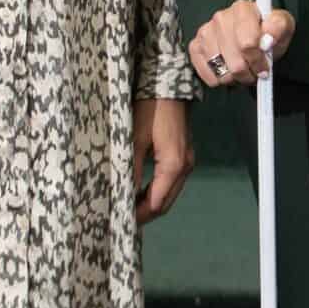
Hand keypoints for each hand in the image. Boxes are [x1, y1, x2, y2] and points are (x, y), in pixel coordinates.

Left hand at [132, 99, 193, 222]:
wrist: (168, 85)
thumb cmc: (150, 109)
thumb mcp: (134, 139)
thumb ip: (130, 170)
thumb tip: (121, 196)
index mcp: (173, 166)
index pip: (157, 203)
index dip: (139, 216)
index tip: (120, 222)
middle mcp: (185, 168)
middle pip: (165, 203)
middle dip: (145, 213)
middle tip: (122, 219)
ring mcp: (187, 162)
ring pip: (169, 194)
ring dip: (150, 203)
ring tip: (127, 207)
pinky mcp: (184, 156)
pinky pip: (171, 183)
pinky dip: (156, 191)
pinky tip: (140, 192)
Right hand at [186, 0, 295, 88]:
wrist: (255, 36)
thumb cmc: (268, 32)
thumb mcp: (283, 27)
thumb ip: (279, 28)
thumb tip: (268, 39)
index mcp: (242, 9)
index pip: (247, 43)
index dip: (258, 60)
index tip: (265, 66)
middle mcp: (220, 17)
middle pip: (235, 62)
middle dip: (248, 72)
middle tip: (255, 70)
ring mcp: (205, 32)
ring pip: (221, 72)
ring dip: (235, 78)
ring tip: (242, 69)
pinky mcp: (195, 46)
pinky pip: (207, 75)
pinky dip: (220, 79)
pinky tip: (228, 69)